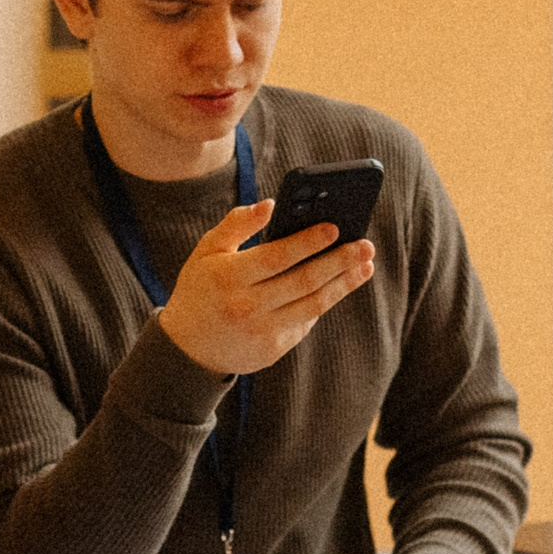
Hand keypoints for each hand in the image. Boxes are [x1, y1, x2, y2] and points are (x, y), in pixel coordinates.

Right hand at [157, 199, 378, 377]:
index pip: (276, 257)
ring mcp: (261, 332)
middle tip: (365, 245)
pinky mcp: (272, 349)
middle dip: (339, 261)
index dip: (308, 242)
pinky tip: (340, 284)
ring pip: (313, 304)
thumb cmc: (201, 289)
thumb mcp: (206, 252)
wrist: (187, 348)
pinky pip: (305, 321)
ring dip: (344, 284)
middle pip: (304, 281)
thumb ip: (237, 224)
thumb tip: (271, 204)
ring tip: (365, 266)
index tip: (335, 227)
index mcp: (228, 277)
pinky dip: (324, 301)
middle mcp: (246, 307)